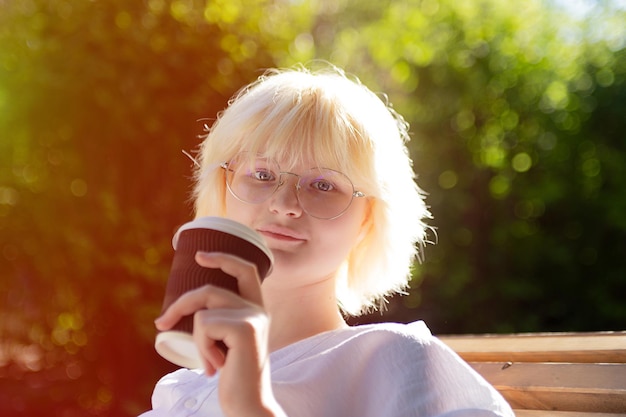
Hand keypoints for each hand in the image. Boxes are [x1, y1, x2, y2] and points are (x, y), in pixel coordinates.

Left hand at [155, 251, 283, 416]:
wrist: (248, 404)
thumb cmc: (234, 376)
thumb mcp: (226, 342)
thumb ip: (219, 321)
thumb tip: (184, 309)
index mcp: (255, 309)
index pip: (245, 269)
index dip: (223, 258)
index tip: (199, 256)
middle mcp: (258, 309)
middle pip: (209, 289)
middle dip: (180, 305)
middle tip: (161, 324)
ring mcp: (253, 317)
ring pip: (202, 311)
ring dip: (197, 340)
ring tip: (210, 362)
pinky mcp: (245, 328)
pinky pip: (204, 326)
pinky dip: (202, 348)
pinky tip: (216, 367)